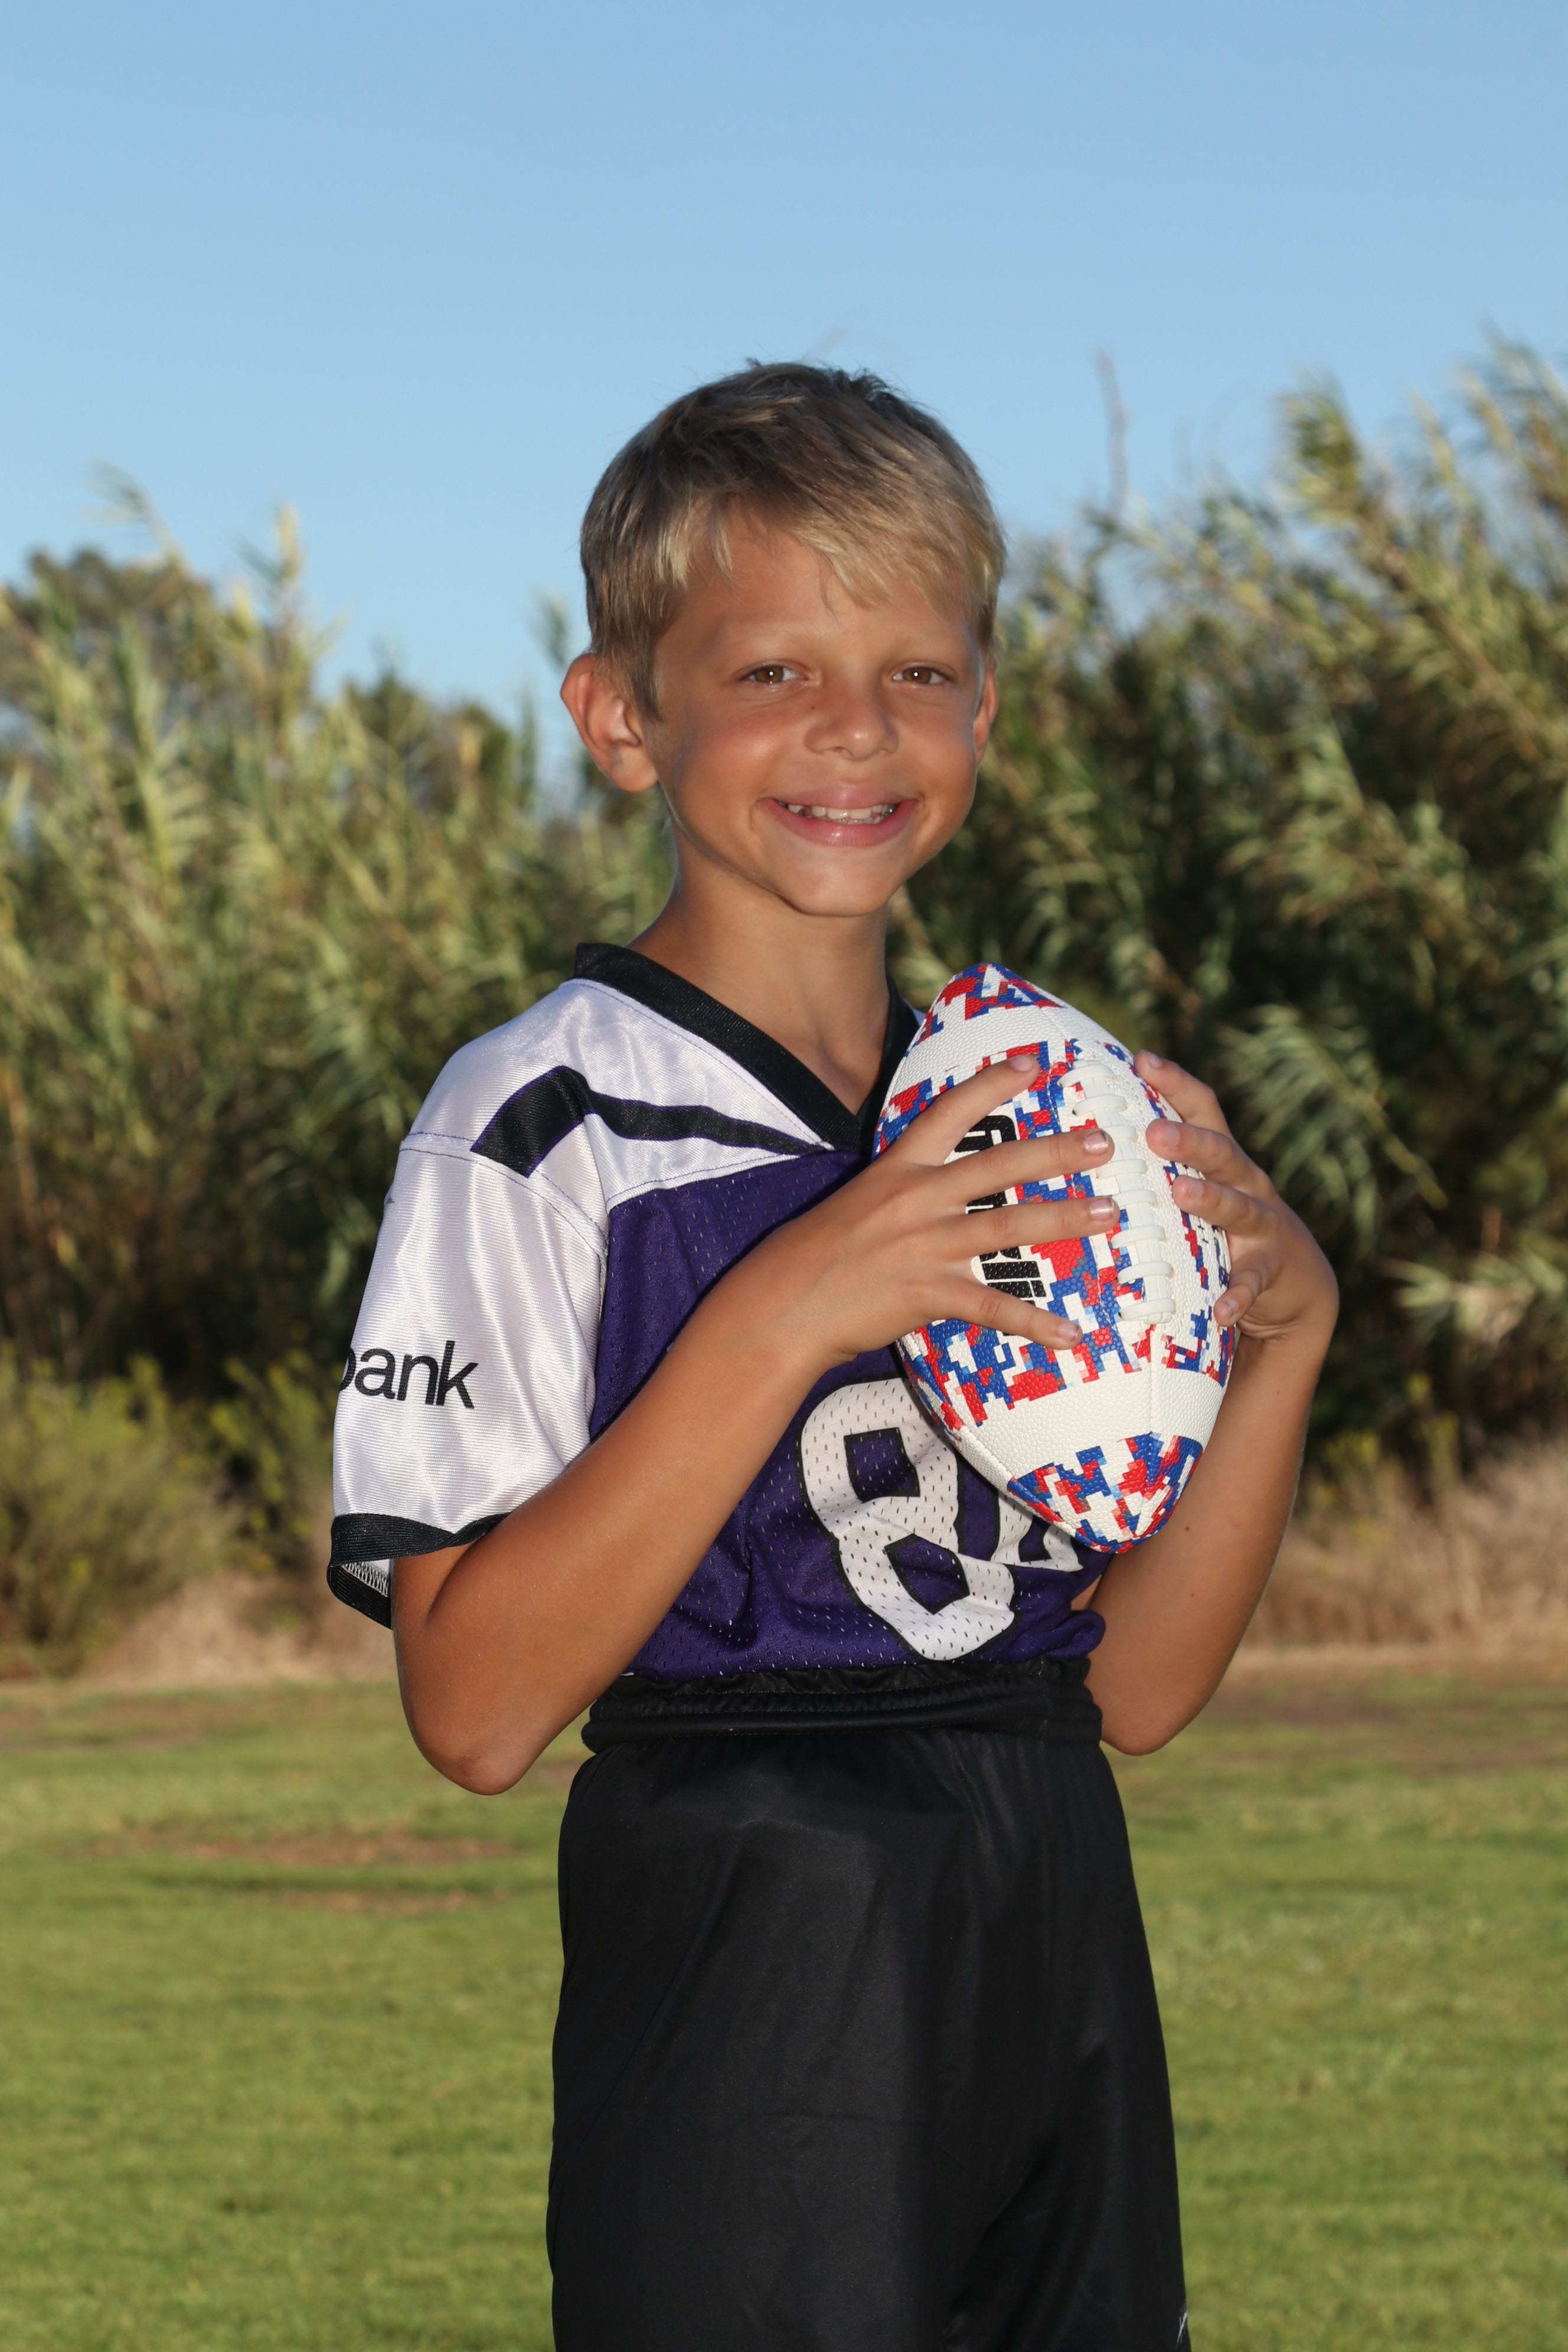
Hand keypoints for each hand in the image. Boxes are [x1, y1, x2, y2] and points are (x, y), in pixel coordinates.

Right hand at [752, 1054, 1119, 1373]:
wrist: (780, 1306)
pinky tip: (1073, 1334)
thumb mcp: (857, 1204)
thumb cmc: (816, 1257)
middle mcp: (916, 1199)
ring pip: (1008, 1225)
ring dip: (1064, 1219)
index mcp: (897, 1169)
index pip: (949, 1113)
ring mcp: (924, 1245)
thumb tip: (937, 1188)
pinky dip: (1036, 1323)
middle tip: (1107, 1143)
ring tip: (1109, 1214)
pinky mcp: (927, 1292)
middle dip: (1056, 1151)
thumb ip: (901, 1192)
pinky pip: (994, 1307)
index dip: (992, 1084)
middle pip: (998, 1163)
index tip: (1033, 1063)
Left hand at [1133, 1051, 1337, 1343]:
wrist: (1300, 1285)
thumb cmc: (1228, 1230)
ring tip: (1182, 1193)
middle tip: (1153, 1132)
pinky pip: (1252, 1283)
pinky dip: (1236, 1295)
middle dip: (1189, 1140)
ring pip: (1238, 1208)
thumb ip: (1164, 1169)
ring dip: (1210, 1199)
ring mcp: (1264, 1227)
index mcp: (1224, 1160)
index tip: (1141, 1058)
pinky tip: (1220, 1310)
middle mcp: (1247, 1184)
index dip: (1176, 1082)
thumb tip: (1091, 1138)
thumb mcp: (1205, 1191)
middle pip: (1221, 1152)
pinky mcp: (1271, 1271)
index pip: (1204, 1110)